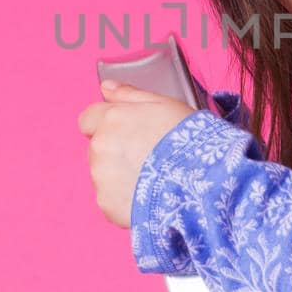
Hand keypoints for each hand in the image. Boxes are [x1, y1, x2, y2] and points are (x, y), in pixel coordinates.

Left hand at [76, 80, 196, 228]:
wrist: (203, 182)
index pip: (88, 119)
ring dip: (119, 176)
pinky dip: (124, 199)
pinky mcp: (107, 204)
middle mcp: (100, 146)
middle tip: (147, 157)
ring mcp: (101, 177)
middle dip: (115, 151)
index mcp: (112, 119)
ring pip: (103, 174)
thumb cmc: (189, 140)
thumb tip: (106, 87)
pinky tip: (149, 196)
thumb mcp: (165, 105)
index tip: (124, 132)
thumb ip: (130, 95)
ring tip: (152, 179)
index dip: (106, 125)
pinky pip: (110, 200)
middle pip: (97, 148)